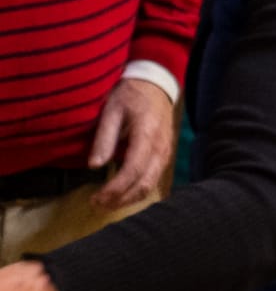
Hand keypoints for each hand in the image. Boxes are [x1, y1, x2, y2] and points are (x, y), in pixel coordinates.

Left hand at [89, 77, 175, 208]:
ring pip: (151, 186)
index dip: (114, 188)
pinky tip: (121, 194)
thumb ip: (104, 138)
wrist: (156, 86)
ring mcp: (166, 154)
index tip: (95, 197)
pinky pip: (153, 180)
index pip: (132, 171)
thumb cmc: (131, 95)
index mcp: (147, 136)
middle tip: (97, 205)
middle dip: (120, 199)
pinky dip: (137, 192)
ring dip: (129, 199)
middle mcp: (161, 149)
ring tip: (107, 203)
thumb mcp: (112, 110)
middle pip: (144, 184)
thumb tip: (94, 166)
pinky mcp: (165, 157)